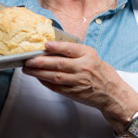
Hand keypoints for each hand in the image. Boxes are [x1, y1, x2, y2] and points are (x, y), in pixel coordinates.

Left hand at [23, 41, 137, 132]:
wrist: (111, 92)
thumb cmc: (99, 71)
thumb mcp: (91, 56)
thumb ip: (74, 51)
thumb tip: (50, 47)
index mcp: (88, 55)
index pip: (70, 49)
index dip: (57, 47)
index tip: (45, 45)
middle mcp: (84, 68)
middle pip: (59, 64)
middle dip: (41, 62)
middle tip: (27, 59)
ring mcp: (78, 82)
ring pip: (55, 77)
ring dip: (38, 73)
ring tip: (27, 69)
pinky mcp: (74, 92)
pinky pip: (56, 87)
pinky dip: (45, 82)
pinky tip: (37, 77)